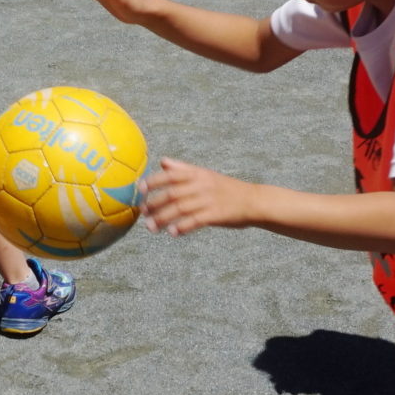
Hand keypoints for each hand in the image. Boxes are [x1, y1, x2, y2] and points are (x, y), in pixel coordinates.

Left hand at [142, 158, 257, 236]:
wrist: (253, 200)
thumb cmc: (226, 188)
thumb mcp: (206, 174)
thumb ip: (183, 168)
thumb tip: (163, 161)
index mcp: (198, 174)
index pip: (170, 175)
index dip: (153, 181)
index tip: (141, 189)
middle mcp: (201, 185)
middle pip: (172, 194)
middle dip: (155, 204)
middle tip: (144, 213)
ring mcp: (209, 200)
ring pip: (180, 209)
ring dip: (163, 219)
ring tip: (151, 228)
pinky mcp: (216, 214)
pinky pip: (195, 221)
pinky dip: (182, 227)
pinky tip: (173, 233)